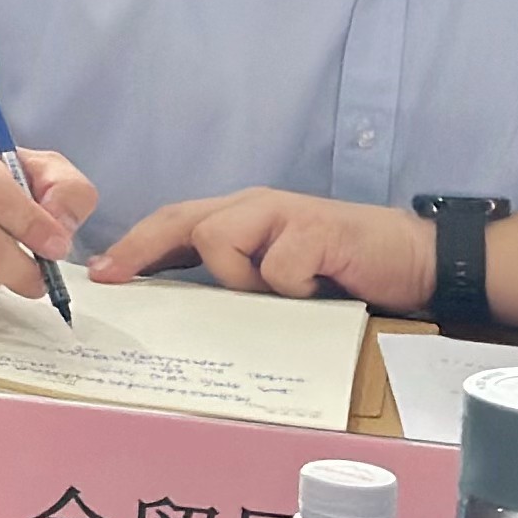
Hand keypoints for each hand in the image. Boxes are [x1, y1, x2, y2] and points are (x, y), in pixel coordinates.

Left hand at [93, 189, 432, 309]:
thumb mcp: (279, 276)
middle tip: (113, 276)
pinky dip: (291, 287)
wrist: (417, 261)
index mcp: (242, 218)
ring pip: (219, 240)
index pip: (174, 223)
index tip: (99, 274)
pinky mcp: (317, 230)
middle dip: (139, 248)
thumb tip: (182, 309)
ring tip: (285, 294)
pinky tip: (321, 286)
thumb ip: (237, 281)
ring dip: (240, 279)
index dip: (133, 246)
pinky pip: (277, 267)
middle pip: (179, 218)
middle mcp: (255, 208)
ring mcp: (285, 215)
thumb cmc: (345, 272)